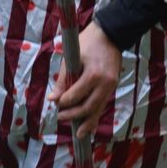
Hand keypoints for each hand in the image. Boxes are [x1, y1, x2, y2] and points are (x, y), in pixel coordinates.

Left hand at [51, 22, 122, 137]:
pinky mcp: (113, 86)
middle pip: (88, 107)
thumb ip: (63, 80)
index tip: (55, 103)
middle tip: (61, 117)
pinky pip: (103, 104)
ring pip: (98, 109)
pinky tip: (90, 126)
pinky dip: (96, 116)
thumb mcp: (72, 58)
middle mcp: (105, 83)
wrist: (111, 33)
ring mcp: (111, 86)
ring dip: (87, 122)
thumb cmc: (88, 42)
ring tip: (79, 134)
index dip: (64, 103)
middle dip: (73, 115)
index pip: (76, 96)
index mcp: (94, 75)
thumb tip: (53, 99)